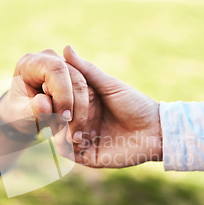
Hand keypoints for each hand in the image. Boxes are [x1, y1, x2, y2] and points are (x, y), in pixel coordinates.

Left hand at [0, 49, 95, 173]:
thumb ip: (30, 109)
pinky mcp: (78, 78)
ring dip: (83, 115)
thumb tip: (46, 105)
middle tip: (71, 135)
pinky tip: (81, 132)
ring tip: (74, 137)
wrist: (23, 114)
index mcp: (32, 63)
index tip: (64, 118)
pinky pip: (92, 95)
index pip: (56, 70)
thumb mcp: (19, 114)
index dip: (64, 94)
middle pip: (76, 78)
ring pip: (88, 88)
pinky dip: (88, 115)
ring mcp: (67, 67)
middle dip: (76, 108)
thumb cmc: (18, 112)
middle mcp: (52, 59)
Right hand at [63, 46, 162, 167]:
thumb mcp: (108, 85)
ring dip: (61, 128)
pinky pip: (68, 153)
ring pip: (58, 136)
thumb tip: (66, 48)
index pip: (58, 100)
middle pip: (56, 119)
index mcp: (83, 105)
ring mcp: (83, 140)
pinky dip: (66, 144)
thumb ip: (85, 70)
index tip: (49, 88)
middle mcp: (80, 122)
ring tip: (68, 123)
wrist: (154, 130)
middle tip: (57, 108)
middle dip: (55, 113)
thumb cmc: (134, 104)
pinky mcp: (87, 157)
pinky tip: (75, 136)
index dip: (51, 94)